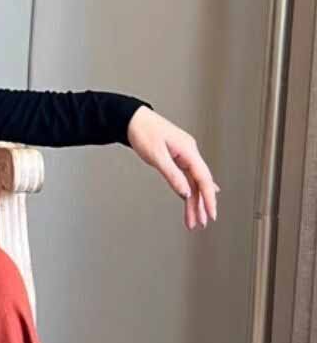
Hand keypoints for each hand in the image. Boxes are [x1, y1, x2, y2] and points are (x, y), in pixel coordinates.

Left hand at [126, 105, 218, 229]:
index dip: (208, 198)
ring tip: (193, 220)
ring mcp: (184, 155)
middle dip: (201, 205)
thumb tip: (185, 192)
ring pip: (192, 182)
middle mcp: (189, 153)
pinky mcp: (176, 158)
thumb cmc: (143, 131)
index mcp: (188, 150)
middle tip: (201, 223)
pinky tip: (194, 199)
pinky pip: (187, 177)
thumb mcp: (156, 156)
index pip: (203, 179)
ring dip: (193, 201)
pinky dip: (189, 190)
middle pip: (199, 183)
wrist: (132, 119)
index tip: (210, 213)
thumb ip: (172, 175)